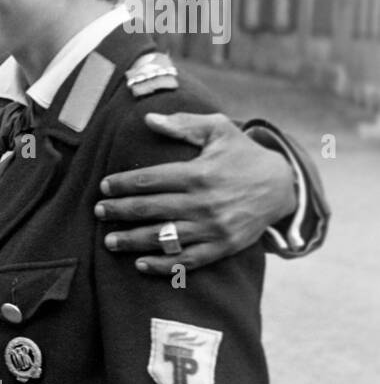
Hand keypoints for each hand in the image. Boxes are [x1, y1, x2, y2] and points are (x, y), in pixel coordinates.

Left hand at [95, 112, 295, 274]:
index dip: (123, 184)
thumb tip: (149, 119)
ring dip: (133, 240)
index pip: (150, 180)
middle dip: (120, 211)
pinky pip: (187, 260)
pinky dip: (163, 264)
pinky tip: (141, 264)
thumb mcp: (219, 130)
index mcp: (198, 174)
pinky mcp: (222, 247)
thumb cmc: (243, 154)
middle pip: (150, 209)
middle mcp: (203, 203)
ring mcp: (213, 228)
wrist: (284, 186)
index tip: (103, 187)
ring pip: (164, 237)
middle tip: (98, 212)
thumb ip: (183, 125)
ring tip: (109, 241)